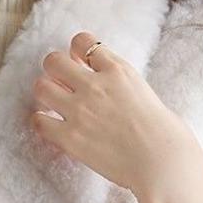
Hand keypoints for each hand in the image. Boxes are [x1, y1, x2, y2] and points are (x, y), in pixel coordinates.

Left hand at [30, 31, 202, 200]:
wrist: (160, 161)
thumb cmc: (163, 132)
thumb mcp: (143, 90)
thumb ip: (120, 82)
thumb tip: (108, 85)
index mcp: (117, 70)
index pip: (82, 41)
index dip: (75, 52)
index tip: (78, 63)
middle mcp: (94, 85)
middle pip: (53, 61)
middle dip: (53, 70)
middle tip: (60, 84)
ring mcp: (80, 111)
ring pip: (41, 87)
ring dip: (45, 94)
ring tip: (53, 104)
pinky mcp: (70, 137)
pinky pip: (39, 122)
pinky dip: (41, 122)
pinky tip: (50, 126)